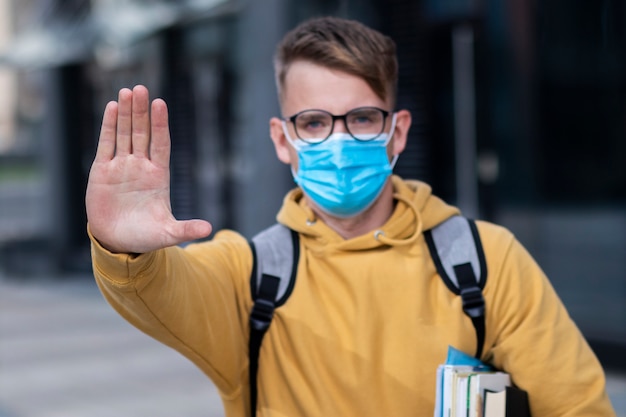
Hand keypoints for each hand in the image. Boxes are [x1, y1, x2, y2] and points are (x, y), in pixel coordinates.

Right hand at [85, 85, 211, 253]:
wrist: (118, 242)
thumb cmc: (145, 236)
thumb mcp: (167, 233)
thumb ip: (186, 229)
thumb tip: (209, 230)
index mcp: (158, 176)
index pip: (161, 143)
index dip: (160, 124)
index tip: (160, 104)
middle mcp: (141, 166)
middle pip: (142, 133)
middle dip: (141, 111)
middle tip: (141, 88)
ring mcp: (121, 166)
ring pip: (124, 133)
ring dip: (125, 113)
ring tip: (127, 91)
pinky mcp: (102, 171)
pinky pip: (106, 144)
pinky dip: (108, 126)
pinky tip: (111, 107)